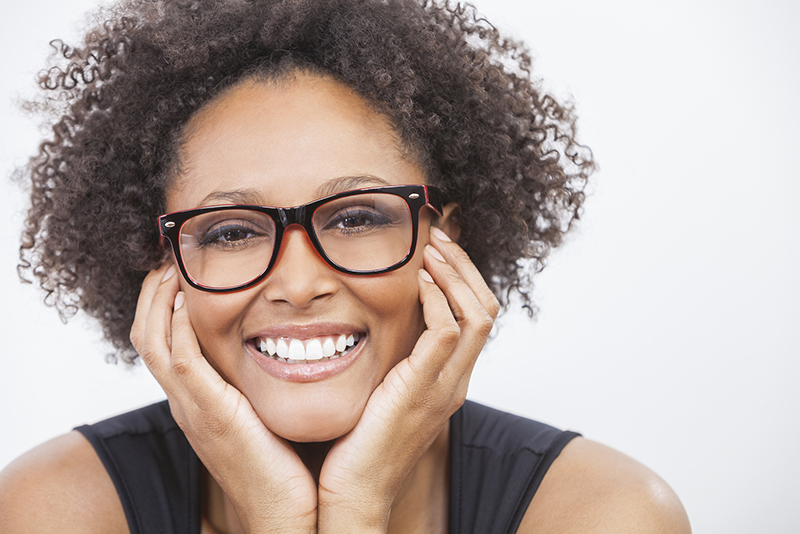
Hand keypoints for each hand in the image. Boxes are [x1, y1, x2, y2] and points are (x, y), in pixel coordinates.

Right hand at [130, 265, 316, 533]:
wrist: (284, 514)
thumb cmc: (283, 464)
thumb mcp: (264, 413)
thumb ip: (260, 381)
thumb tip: (286, 346)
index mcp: (198, 401)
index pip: (164, 341)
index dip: (164, 303)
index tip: (181, 269)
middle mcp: (187, 402)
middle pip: (147, 334)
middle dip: (154, 292)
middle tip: (170, 258)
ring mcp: (194, 409)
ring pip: (154, 341)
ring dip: (160, 299)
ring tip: (173, 266)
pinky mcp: (211, 415)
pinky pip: (181, 361)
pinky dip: (179, 327)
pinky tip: (190, 299)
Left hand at [316, 227, 499, 532]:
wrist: (354, 493)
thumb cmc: (358, 446)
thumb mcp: (380, 393)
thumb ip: (390, 361)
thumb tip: (373, 324)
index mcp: (448, 381)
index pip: (476, 319)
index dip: (463, 280)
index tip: (438, 252)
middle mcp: (456, 382)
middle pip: (487, 310)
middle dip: (465, 268)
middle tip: (439, 239)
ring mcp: (445, 387)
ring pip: (477, 316)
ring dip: (455, 275)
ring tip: (431, 249)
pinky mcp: (423, 390)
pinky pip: (447, 333)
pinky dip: (437, 301)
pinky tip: (418, 283)